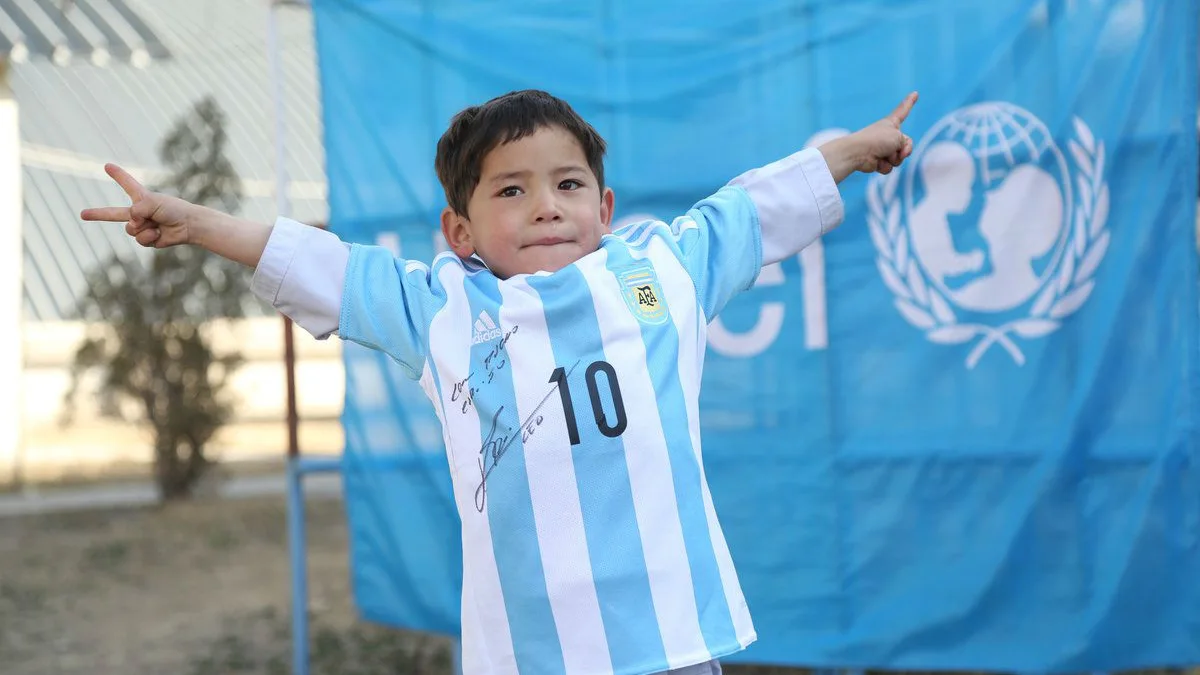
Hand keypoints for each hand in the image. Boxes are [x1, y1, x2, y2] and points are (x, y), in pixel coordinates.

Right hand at [80, 164, 194, 247]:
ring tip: (156, 223)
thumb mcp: (153, 203)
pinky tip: (159, 233)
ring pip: (130, 229)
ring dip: (142, 227)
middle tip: (82, 214)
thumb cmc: (174, 210)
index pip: (127, 183)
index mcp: (141, 198)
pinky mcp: (147, 239)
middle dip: (97, 214)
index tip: (107, 165)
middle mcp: (139, 212)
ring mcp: (142, 226)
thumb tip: (131, 224)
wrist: (188, 226)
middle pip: (113, 213)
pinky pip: (139, 239)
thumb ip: (137, 210)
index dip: (117, 175)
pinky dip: (149, 236)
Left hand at [854, 91, 917, 174]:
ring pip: (899, 158)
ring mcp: (882, 148)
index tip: (915, 93)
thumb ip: (906, 144)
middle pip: (906, 144)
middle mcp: (887, 135)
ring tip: (883, 155)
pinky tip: (876, 162)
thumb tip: (896, 158)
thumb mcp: (899, 136)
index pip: (903, 111)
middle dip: (906, 150)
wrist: (859, 153)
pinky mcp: (877, 161)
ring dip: (895, 159)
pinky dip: (884, 166)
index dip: (909, 103)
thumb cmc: (878, 139)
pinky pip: (889, 167)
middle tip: (899, 150)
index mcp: (891, 123)